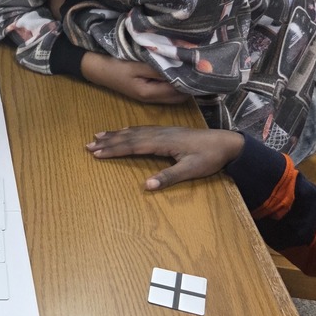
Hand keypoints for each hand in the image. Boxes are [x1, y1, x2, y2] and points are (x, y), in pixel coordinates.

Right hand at [82, 53, 189, 104]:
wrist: (97, 70)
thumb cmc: (116, 66)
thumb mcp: (137, 66)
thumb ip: (158, 69)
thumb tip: (180, 70)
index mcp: (150, 93)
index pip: (178, 91)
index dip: (190, 81)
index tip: (199, 67)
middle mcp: (152, 99)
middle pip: (179, 97)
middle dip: (189, 85)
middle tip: (197, 68)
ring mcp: (148, 97)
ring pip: (173, 95)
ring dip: (181, 84)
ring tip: (187, 68)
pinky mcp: (146, 92)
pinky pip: (165, 91)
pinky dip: (173, 83)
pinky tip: (174, 71)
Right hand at [86, 126, 244, 189]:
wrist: (227, 143)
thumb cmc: (210, 158)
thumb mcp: (191, 170)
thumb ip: (168, 177)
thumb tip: (146, 186)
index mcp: (163, 142)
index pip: (133, 146)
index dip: (114, 149)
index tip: (96, 153)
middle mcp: (160, 134)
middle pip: (129, 137)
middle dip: (108, 141)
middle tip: (88, 145)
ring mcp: (163, 131)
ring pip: (134, 131)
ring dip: (115, 134)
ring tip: (98, 136)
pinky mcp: (168, 132)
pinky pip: (142, 129)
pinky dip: (128, 130)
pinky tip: (123, 131)